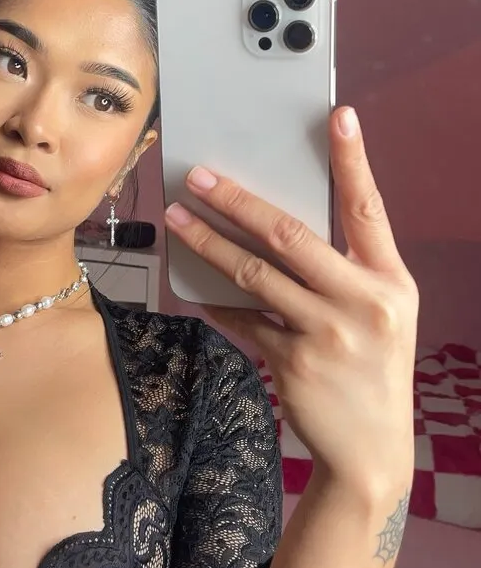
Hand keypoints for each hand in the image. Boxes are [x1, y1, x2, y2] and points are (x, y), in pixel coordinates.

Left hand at [164, 106, 418, 491]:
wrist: (372, 451)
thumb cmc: (372, 368)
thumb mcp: (379, 312)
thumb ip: (344, 269)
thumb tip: (276, 222)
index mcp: (390, 280)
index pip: (368, 208)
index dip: (353, 160)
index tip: (338, 116)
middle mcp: (364, 301)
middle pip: (290, 234)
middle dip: (237, 200)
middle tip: (199, 177)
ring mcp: (329, 333)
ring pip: (254, 273)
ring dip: (209, 244)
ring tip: (177, 220)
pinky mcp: (293, 362)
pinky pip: (243, 319)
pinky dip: (218, 301)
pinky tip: (197, 289)